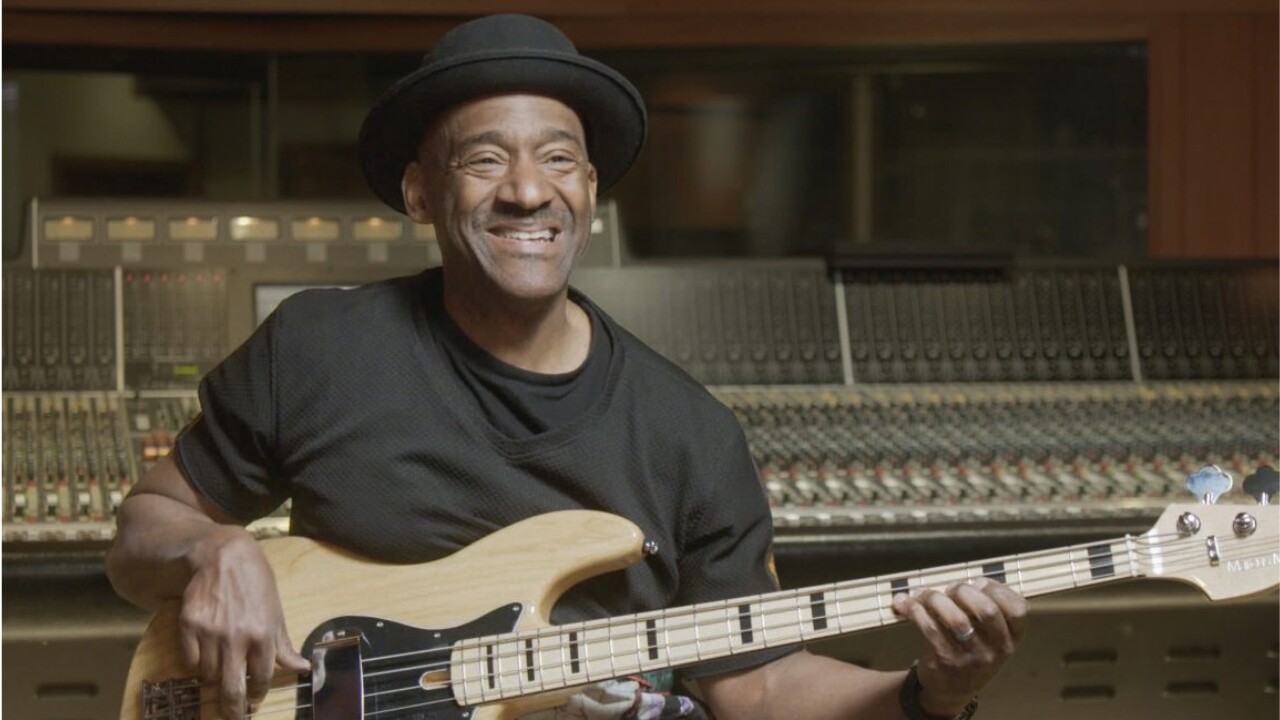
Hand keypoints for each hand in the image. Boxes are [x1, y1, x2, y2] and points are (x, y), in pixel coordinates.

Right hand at [179, 526, 309, 718]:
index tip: (254, 701)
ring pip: (208, 676)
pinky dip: (195, 665)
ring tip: (219, 672)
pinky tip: (203, 656)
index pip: (261, 678)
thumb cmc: (255, 584)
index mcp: (264, 634)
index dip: (257, 694)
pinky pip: (188, 662)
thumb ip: (284, 645)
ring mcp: (210, 632)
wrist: (223, 556)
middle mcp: (237, 637)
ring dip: (214, 679)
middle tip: (233, 716)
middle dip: (233, 709)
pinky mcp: (188, 626)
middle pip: (232, 689)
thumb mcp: (275, 612)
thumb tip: (303, 669)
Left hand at [892, 577, 1027, 715]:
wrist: (952, 690)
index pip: (1018, 609)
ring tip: (925, 595)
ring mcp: (972, 658)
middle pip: (987, 610)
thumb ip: (985, 608)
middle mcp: (996, 650)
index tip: (979, 582)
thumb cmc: (970, 651)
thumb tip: (974, 582)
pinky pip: (930, 628)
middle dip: (964, 591)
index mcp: (1011, 638)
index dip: (998, 588)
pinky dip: (915, 611)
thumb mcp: (989, 636)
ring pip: (956, 619)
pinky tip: (907, 604)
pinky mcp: (947, 661)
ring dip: (935, 599)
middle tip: (950, 589)